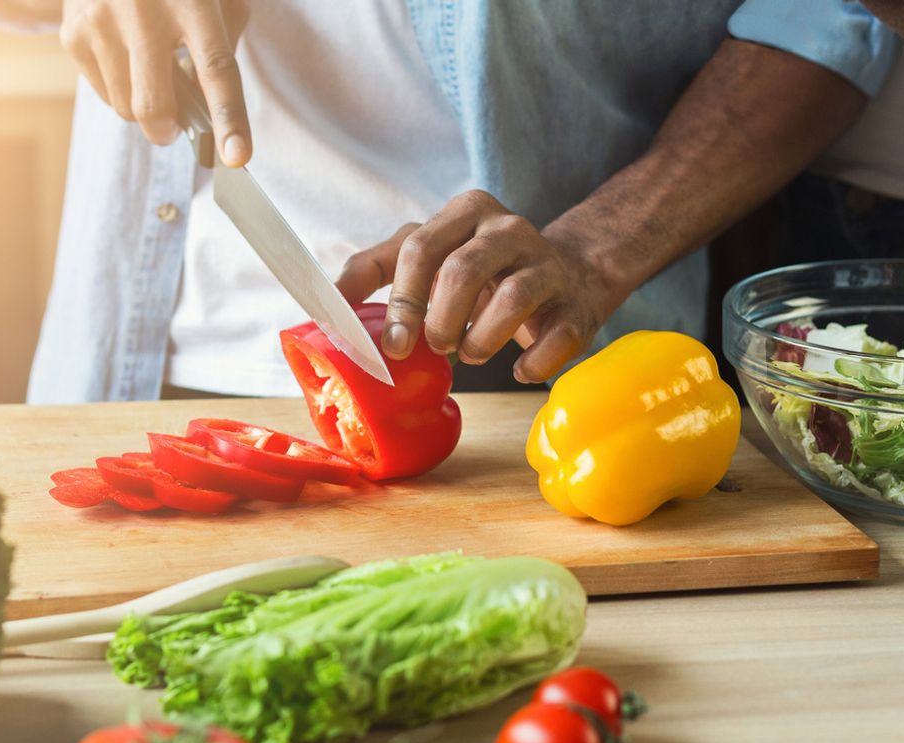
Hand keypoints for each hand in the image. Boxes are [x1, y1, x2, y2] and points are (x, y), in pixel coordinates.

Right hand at [60, 0, 250, 164]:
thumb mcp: (217, 0)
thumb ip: (224, 46)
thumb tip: (213, 110)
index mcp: (194, 4)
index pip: (216, 69)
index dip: (229, 118)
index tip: (237, 155)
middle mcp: (143, 12)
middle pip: (154, 105)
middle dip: (166, 131)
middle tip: (173, 129)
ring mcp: (102, 22)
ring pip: (125, 108)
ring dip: (143, 107)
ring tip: (149, 73)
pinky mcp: (73, 33)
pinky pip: (103, 93)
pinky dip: (120, 89)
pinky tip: (125, 56)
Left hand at [338, 190, 625, 383]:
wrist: (570, 274)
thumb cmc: (483, 271)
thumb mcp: (429, 254)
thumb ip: (377, 268)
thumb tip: (326, 304)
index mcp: (466, 212)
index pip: (420, 248)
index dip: (401, 301)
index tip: (392, 344)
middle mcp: (509, 229)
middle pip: (464, 271)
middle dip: (440, 321)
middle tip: (435, 347)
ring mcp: (548, 264)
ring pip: (512, 298)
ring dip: (481, 340)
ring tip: (470, 353)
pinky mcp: (577, 304)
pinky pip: (556, 337)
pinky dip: (531, 362)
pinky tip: (517, 368)